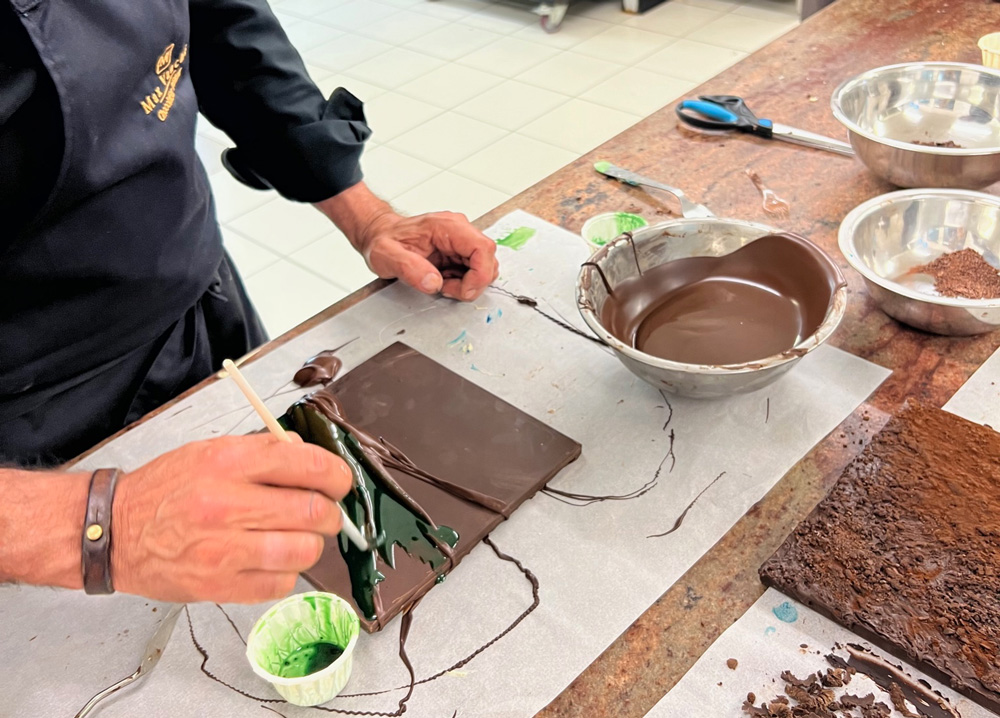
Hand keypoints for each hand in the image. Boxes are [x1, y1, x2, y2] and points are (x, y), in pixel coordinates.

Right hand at [111, 434, 351, 602]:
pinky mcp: (219, 585)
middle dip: (330, 514)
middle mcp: (226, 504)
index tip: (339, 482)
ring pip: (304, 551)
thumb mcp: (210, 451)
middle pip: (313, 511)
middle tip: (324, 514)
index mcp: (227, 463)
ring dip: (311, 545)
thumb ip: (263, 452)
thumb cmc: (164, 490)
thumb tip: (310, 459)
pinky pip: (281, 584)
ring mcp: (223, 549)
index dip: (336, 475)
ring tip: (296, 537)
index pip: (307, 465)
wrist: (112, 532)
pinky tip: (271, 560)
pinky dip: (286, 573)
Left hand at [314, 182, 498, 300]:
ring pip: (485, 267)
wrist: (379, 235)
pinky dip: (463, 283)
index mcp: (447, 226)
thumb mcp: (386, 255)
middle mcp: (459, 230)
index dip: (480, 274)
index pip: (483, 248)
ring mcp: (461, 241)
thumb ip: (408, 268)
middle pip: (488, 260)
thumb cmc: (384, 241)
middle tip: (446, 288)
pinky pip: (474, 270)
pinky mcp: (460, 251)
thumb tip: (434, 282)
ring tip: (443, 284)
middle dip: (473, 283)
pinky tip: (444, 281)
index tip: (463, 290)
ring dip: (468, 284)